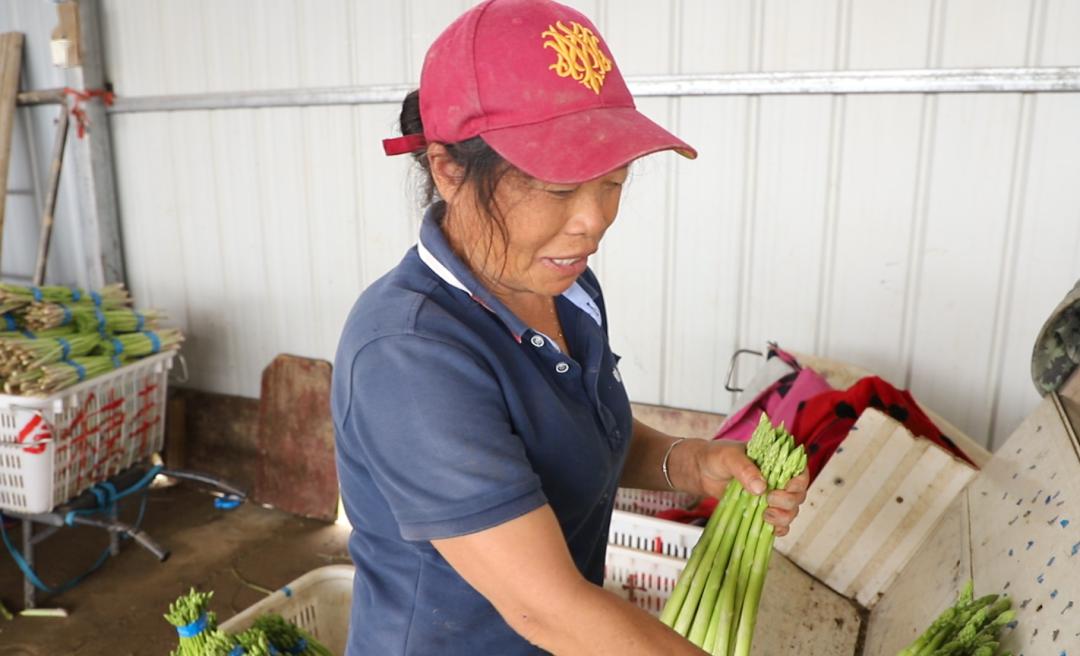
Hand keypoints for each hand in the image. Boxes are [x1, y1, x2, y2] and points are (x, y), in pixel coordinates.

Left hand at [683, 439, 809, 536]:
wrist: (701, 471)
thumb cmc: (717, 457)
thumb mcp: (730, 457)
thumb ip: (745, 469)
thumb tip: (761, 487)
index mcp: (776, 461)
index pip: (800, 471)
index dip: (799, 482)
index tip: (787, 488)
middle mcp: (777, 480)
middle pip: (798, 495)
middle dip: (788, 502)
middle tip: (769, 500)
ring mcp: (770, 497)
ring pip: (790, 511)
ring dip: (783, 517)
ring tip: (765, 515)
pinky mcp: (761, 510)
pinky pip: (778, 524)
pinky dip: (778, 529)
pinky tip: (769, 529)